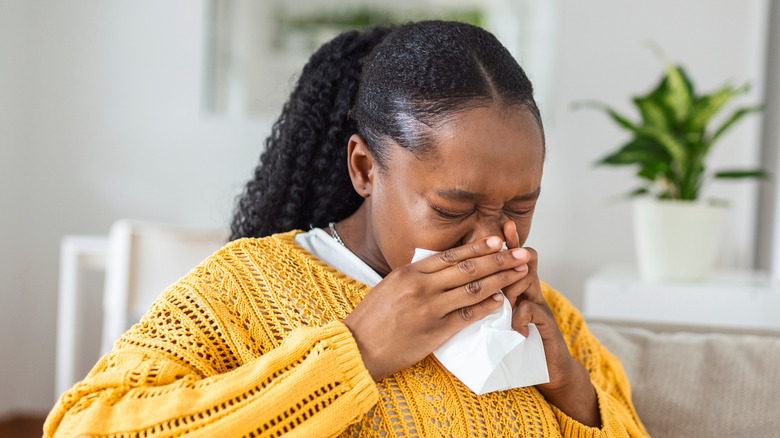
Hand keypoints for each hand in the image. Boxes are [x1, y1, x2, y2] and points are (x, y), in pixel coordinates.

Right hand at [343, 236, 529, 380]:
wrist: (358, 347)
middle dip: (499, 259)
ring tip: (519, 274)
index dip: (477, 247)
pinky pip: (467, 316)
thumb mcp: (390, 286)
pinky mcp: (435, 331)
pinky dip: (486, 307)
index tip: (498, 240)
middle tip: (521, 253)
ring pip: (473, 289)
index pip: (451, 255)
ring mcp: (430, 308)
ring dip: (500, 280)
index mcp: (409, 272)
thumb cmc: (372, 318)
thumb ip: (415, 276)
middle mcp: (422, 286)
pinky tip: (501, 302)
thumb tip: (440, 268)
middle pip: (468, 268)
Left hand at [501, 221, 600, 426]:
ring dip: (514, 288)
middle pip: (522, 261)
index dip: (506, 242)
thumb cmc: (515, 343)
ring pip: (528, 280)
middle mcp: (529, 292)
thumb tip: (456, 289)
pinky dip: (521, 317)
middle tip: (502, 251)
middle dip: (509, 257)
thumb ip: (485, 302)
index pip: (509, 258)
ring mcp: (539, 306)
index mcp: (515, 288)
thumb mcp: (497, 319)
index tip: (500, 227)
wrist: (548, 370)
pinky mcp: (547, 324)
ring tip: (506, 302)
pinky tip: (515, 327)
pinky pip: (533, 310)